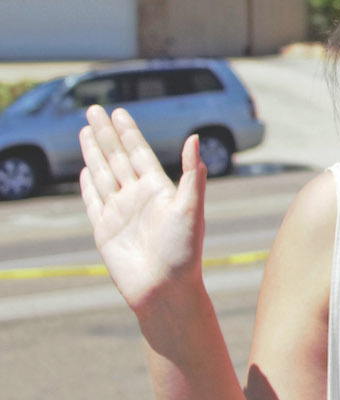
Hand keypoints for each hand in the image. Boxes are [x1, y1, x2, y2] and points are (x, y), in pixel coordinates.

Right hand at [79, 106, 206, 314]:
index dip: (128, 132)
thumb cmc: (184, 251)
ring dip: (93, 153)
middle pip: (116, 158)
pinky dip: (87, 186)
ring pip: (102, 175)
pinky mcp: (104, 231)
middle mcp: (138, 197)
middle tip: (93, 109)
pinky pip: (93, 203)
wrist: (165, 290)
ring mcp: (119, 213)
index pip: (139, 153)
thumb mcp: (191, 208)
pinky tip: (84, 170)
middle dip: (105, 134)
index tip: (119, 112)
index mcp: (159, 189)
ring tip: (85, 131)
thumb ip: (192, 174)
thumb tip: (195, 137)